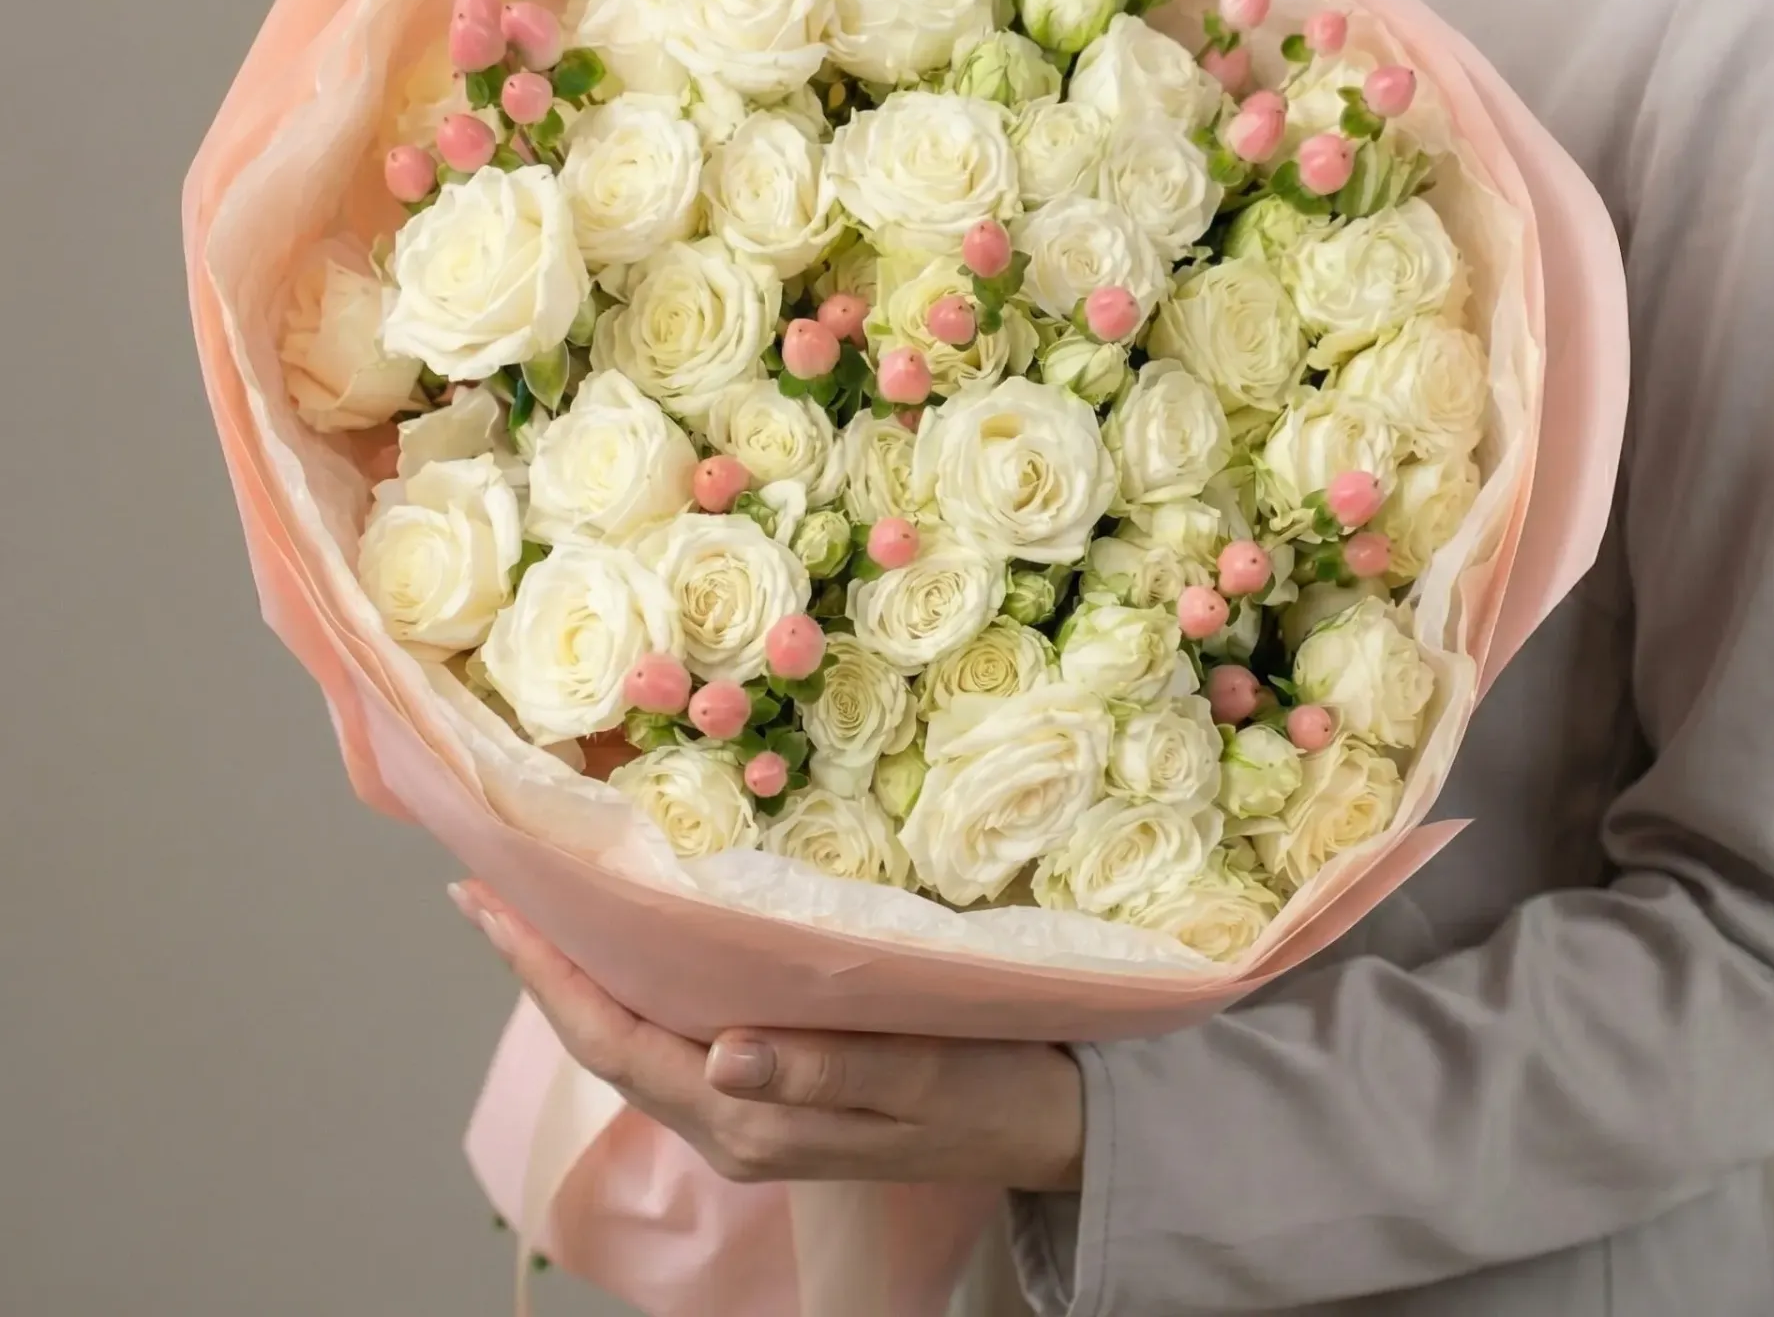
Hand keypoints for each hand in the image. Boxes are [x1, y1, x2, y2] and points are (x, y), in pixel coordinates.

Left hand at [449, 880, 1084, 1192]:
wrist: (1050, 1122)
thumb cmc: (991, 1088)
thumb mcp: (918, 1078)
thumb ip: (820, 1075)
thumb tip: (721, 1057)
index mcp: (750, 1119)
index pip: (617, 1041)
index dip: (544, 974)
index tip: (488, 903)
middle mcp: (732, 1119)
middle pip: (607, 1038)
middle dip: (540, 965)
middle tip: (486, 887)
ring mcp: (750, 1108)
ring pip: (635, 1037)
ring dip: (579, 974)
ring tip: (539, 906)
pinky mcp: (776, 1088)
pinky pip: (676, 1035)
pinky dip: (635, 984)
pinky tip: (633, 947)